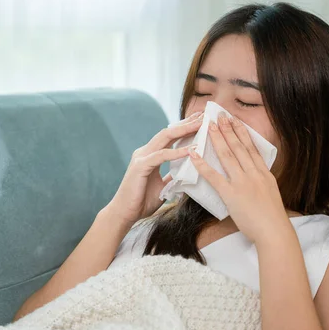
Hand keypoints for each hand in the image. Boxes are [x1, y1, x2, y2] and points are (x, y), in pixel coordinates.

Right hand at [104, 111, 203, 225]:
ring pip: (164, 138)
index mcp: (150, 155)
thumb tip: (187, 171)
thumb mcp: (163, 185)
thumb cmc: (141, 201)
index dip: (185, 128)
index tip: (201, 121)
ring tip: (200, 125)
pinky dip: (176, 152)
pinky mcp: (140, 167)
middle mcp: (145, 152)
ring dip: (183, 131)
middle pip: (168, 132)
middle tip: (203, 115)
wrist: (124, 214)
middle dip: (186, 123)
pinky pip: (161, 156)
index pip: (170, 137)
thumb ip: (172, 176)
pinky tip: (191, 150)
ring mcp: (141, 158)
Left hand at [188, 112, 289, 242]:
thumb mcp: (270, 193)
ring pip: (228, 156)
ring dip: (218, 139)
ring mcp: (243, 183)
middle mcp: (254, 174)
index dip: (242, 132)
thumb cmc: (272, 217)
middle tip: (220, 115)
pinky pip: (214, 176)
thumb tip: (252, 174)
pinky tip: (194, 155)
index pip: (251, 148)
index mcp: (264, 174)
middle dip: (229, 129)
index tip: (235, 120)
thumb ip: (261, 181)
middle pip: (239, 147)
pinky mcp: (231, 194)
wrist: (274, 232)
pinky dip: (203, 164)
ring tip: (210, 126)